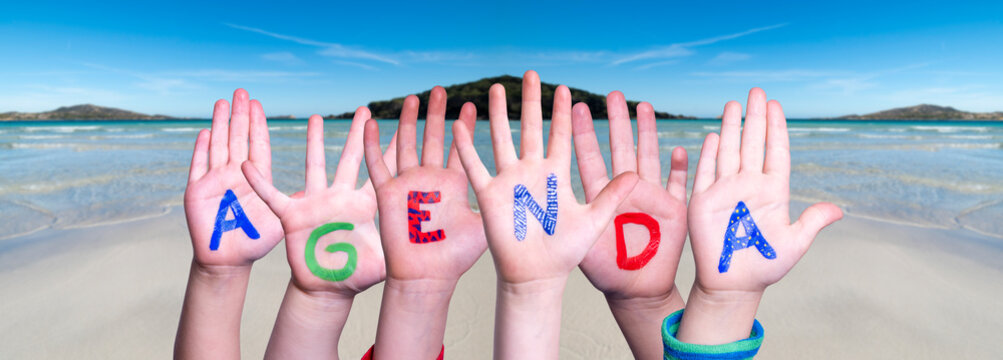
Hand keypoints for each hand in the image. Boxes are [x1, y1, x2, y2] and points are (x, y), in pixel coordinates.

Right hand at [176, 89, 283, 359]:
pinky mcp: (197, 194)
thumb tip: (324, 193)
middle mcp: (235, 175)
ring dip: (220, 125)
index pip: (258, 146)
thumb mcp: (283, 221)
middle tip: (242, 91)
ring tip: (222, 102)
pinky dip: (200, 151)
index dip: (258, 125)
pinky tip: (204, 133)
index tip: (260, 105)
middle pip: (237, 139)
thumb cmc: (256, 242)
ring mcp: (215, 182)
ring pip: (218, 147)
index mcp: (256, 179)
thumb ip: (300, 206)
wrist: (229, 262)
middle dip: (240, 116)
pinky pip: (198, 168)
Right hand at [242, 109, 394, 296]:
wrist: (326, 289)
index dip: (389, 152)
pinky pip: (272, 196)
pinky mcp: (293, 216)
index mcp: (363, 206)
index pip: (379, 173)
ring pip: (315, 166)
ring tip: (315, 118)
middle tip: (364, 110)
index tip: (402, 128)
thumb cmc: (356, 276)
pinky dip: (260, 182)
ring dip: (314, 143)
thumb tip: (418, 241)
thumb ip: (394, 248)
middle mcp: (340, 198)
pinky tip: (246, 165)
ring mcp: (316, 204)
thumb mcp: (381, 261)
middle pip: (350, 159)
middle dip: (356, 134)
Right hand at [363, 87, 486, 358]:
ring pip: (408, 144)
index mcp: (456, 184)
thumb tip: (538, 192)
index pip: (461, 147)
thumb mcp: (487, 225)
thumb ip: (504, 204)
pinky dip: (374, 144)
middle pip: (434, 138)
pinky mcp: (389, 194)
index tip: (473, 102)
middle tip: (441, 89)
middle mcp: (432, 180)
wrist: (427, 278)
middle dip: (437, 114)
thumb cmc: (457, 258)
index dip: (466, 126)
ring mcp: (410, 184)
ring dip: (409, 121)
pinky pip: (378, 165)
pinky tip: (369, 122)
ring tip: (413, 97)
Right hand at [452, 70, 636, 358]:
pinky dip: (467, 148)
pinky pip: (475, 168)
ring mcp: (509, 181)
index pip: (560, 135)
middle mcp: (532, 172)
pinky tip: (460, 126)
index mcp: (556, 175)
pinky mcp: (490, 196)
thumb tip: (638, 174)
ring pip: (503, 139)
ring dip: (500, 114)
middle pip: (530, 128)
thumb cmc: (566, 252)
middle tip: (530, 74)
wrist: (537, 276)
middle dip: (530, 101)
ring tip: (497, 89)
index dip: (562, 113)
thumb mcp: (595, 220)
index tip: (564, 89)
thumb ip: (613, 195)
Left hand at [572, 92, 687, 359]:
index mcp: (601, 197)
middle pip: (622, 149)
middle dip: (618, 122)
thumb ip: (587, 217)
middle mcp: (626, 191)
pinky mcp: (674, 210)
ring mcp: (651, 197)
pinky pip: (680, 184)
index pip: (591, 159)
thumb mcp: (587, 243)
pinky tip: (682, 148)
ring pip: (649, 157)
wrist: (635, 291)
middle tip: (613, 94)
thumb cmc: (606, 271)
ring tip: (643, 106)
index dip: (586, 135)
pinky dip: (682, 167)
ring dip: (648, 133)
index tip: (578, 108)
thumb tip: (579, 196)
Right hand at [679, 88, 841, 343]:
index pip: (776, 152)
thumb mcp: (794, 244)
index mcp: (774, 192)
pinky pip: (706, 172)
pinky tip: (714, 136)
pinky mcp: (704, 201)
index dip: (776, 128)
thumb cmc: (765, 266)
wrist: (734, 285)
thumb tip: (838, 210)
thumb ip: (812, 222)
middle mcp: (750, 186)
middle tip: (757, 91)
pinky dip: (709, 154)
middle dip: (755, 117)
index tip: (776, 105)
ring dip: (732, 127)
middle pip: (753, 143)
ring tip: (734, 103)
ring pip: (729, 151)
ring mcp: (726, 191)